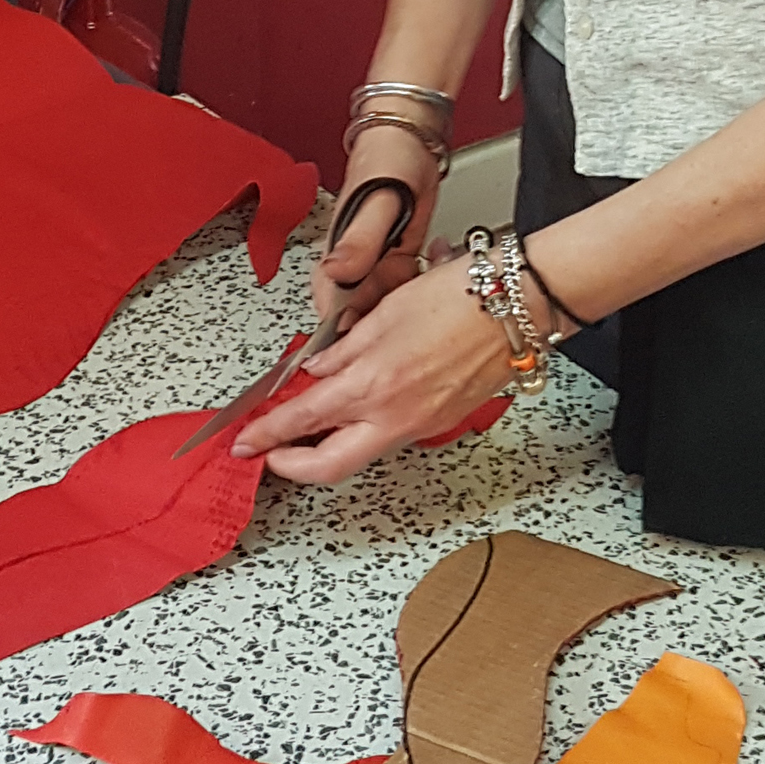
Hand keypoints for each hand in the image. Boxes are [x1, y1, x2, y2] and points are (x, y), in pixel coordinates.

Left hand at [236, 250, 513, 482]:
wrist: (517, 305)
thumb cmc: (460, 297)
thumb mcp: (385, 313)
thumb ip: (344, 349)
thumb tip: (316, 371)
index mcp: (373, 384)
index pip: (303, 420)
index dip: (267, 434)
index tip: (247, 440)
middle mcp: (396, 416)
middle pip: (331, 466)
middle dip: (293, 466)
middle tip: (271, 452)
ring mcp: (422, 424)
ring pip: (362, 451)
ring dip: (329, 445)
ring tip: (312, 421)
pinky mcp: (441, 421)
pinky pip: (391, 434)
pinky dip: (365, 427)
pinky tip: (359, 405)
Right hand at [312, 124, 441, 332]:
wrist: (411, 140)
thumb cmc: (386, 160)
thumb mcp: (376, 201)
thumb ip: (359, 239)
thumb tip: (336, 271)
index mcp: (334, 259)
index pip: (333, 313)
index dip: (354, 331)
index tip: (377, 334)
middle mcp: (350, 268)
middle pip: (364, 317)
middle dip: (390, 314)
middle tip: (406, 292)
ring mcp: (374, 267)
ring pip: (387, 307)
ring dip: (408, 300)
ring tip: (418, 272)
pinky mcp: (395, 263)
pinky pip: (404, 291)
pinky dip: (420, 287)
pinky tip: (428, 269)